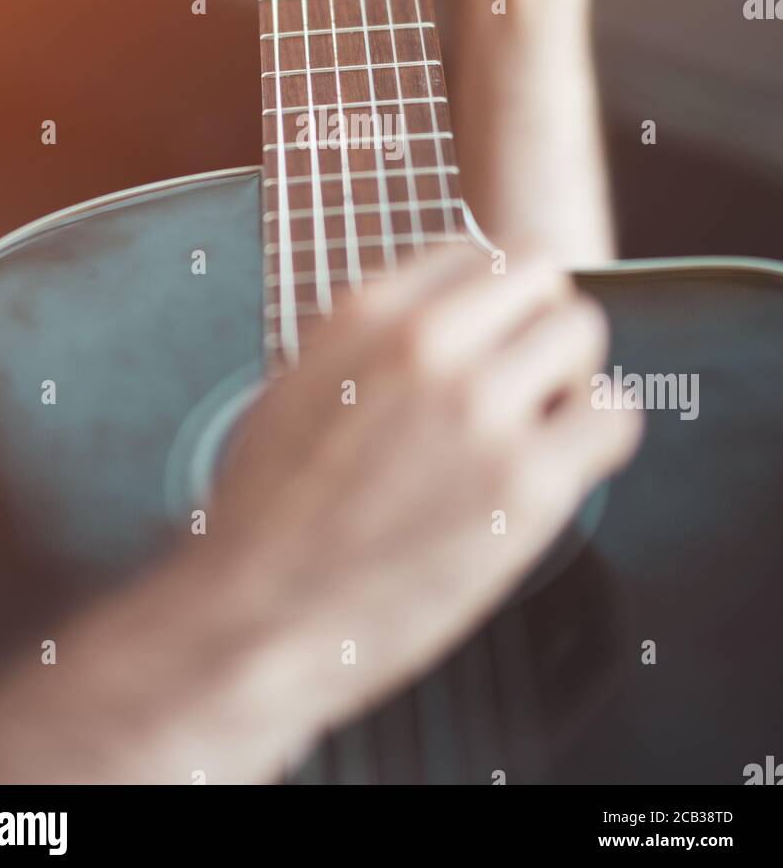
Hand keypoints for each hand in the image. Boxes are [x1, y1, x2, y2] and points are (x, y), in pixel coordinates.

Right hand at [205, 247, 640, 748]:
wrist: (255, 615)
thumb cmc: (270, 513)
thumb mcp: (301, 381)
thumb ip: (375, 337)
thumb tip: (444, 314)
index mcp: (368, 313)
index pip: (477, 251)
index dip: (491, 300)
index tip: (490, 336)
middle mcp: (427, 346)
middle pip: (542, 272)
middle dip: (537, 320)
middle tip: (523, 376)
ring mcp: (480, 411)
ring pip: (582, 331)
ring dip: (568, 373)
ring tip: (536, 423)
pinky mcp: (525, 485)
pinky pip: (612, 416)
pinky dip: (596, 436)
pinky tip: (558, 464)